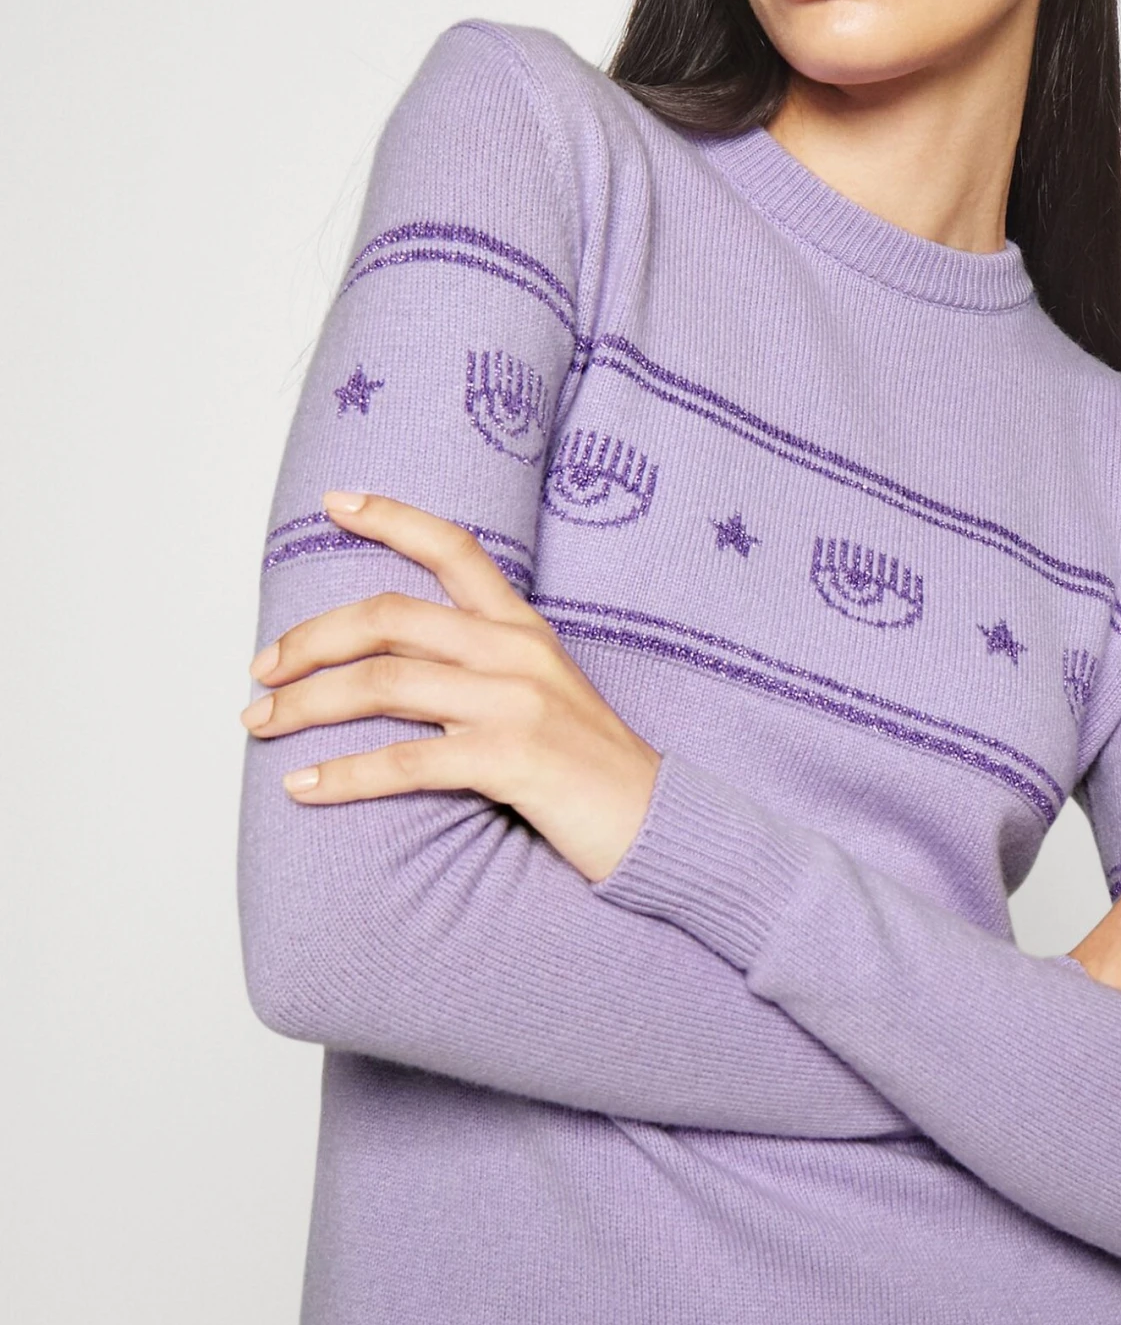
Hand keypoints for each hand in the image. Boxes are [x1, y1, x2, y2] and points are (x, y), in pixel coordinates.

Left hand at [240, 490, 661, 883]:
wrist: (656, 822)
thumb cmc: (588, 765)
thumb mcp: (541, 691)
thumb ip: (479, 667)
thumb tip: (388, 668)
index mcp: (523, 627)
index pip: (453, 549)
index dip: (391, 518)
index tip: (335, 503)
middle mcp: (516, 652)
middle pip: (389, 618)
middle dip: (310, 640)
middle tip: (260, 669)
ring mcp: (515, 704)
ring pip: (384, 685)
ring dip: (306, 705)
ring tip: (261, 724)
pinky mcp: (511, 761)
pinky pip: (406, 762)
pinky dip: (343, 774)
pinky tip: (303, 786)